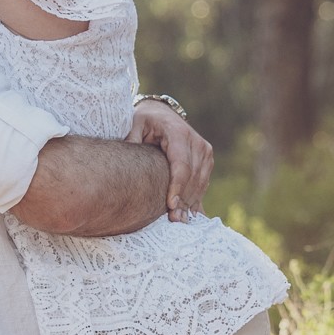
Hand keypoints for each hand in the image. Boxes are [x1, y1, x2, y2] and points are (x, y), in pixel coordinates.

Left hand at [127, 99, 212, 221]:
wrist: (161, 114)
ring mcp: (205, 151)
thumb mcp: (135, 124)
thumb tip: (126, 159)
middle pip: (193, 177)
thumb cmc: (145, 121)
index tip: (170, 205)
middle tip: (174, 220)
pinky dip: (196, 198)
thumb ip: (132, 140)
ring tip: (181, 220)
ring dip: (191, 203)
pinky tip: (191, 215)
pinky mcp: (207, 160)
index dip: (177, 187)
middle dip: (184, 200)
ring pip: (200, 182)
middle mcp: (196, 142)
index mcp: (178, 133)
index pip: (182, 165)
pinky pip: (203, 183)